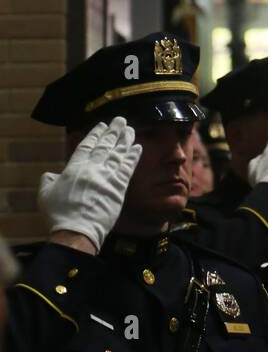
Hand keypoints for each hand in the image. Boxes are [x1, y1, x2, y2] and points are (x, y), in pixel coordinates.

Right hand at [39, 117, 140, 252]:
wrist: (77, 230)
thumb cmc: (59, 213)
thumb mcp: (45, 195)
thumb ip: (48, 181)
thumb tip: (50, 175)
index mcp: (75, 167)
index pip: (87, 145)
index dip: (95, 134)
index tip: (102, 125)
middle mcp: (93, 167)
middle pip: (105, 145)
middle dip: (113, 131)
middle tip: (120, 120)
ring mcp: (108, 176)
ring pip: (119, 153)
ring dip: (125, 140)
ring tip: (129, 130)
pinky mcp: (119, 187)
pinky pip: (128, 167)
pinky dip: (133, 156)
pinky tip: (137, 148)